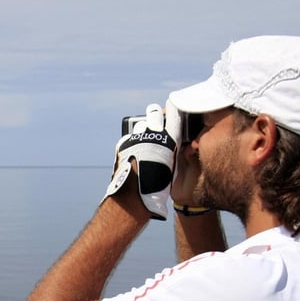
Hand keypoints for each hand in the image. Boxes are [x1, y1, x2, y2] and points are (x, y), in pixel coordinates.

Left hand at [105, 104, 175, 219]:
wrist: (134, 194)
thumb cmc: (158, 184)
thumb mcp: (173, 166)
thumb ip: (173, 150)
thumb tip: (176, 145)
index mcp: (171, 137)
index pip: (174, 111)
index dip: (173, 107)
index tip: (173, 107)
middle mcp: (153, 132)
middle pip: (154, 112)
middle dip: (156, 115)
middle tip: (156, 122)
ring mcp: (136, 136)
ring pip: (140, 124)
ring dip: (143, 129)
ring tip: (144, 141)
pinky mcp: (123, 143)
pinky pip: (129, 137)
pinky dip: (132, 142)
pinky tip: (133, 152)